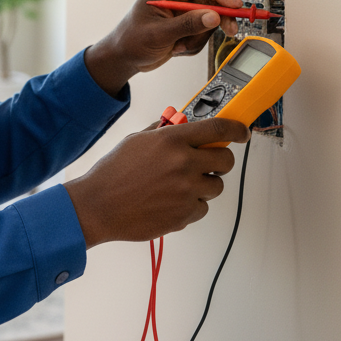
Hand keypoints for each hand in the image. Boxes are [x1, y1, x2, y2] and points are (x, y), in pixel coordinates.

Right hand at [64, 116, 250, 247]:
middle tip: (207, 163)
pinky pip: (202, 208)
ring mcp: (186, 191)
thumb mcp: (136, 141)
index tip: (241, 132)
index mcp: (171, 140)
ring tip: (179, 186)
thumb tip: (184, 124)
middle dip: (219, 161)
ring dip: (204, 185)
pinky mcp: (184, 215)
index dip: (236, 129)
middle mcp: (183, 164)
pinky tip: (169, 202)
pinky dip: (191, 206)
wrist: (98, 206)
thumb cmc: (113, 173)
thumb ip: (164, 131)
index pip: (218, 129)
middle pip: (226, 161)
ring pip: (216, 187)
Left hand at [84, 0, 242, 95]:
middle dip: (217, 18)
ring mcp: (183, 9)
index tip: (235, 7)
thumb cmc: (131, 41)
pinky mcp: (186, 22)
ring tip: (178, 45)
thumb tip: (213, 16)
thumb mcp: (159, 34)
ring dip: (199, 37)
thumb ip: (187, 24)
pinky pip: (204, 31)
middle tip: (229, 30)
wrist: (124, 57)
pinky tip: (177, 47)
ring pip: (210, 18)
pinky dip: (194, 43)